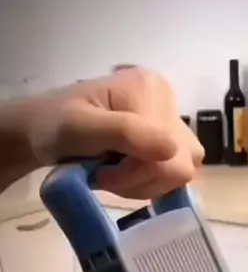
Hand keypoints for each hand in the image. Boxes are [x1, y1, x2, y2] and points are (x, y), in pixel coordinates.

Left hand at [0, 68, 203, 196]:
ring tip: (112, 172)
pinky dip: (147, 183)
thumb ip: (126, 133)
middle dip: (141, 180)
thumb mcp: (81, 128)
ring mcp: (171, 122)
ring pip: (179, 174)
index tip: (100, 172)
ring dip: (144, 183)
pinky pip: (173, 176)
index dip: (136, 174)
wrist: (42, 131)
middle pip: (181, 165)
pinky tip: (125, 173)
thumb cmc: (54, 126)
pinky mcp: (168, 140)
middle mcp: (168, 101)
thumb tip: (172, 150)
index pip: (171, 154)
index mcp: (151, 88)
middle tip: (106, 174)